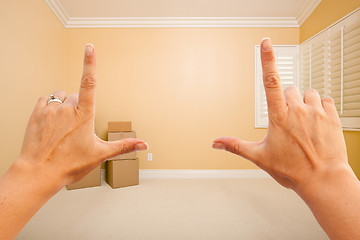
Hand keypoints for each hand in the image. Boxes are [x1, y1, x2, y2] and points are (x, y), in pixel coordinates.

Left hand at [16, 44, 147, 186]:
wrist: (39, 173)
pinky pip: (45, 100)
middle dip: (78, 107)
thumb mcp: (100, 155)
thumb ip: (124, 146)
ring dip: (63, 106)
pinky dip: (49, 108)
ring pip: (61, 97)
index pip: (90, 82)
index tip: (90, 47)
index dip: (90, 62)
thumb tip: (144, 145)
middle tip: (75, 129)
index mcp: (84, 114)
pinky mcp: (36, 113)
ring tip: (62, 126)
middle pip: (76, 96)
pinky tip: (51, 123)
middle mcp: (67, 108)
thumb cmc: (69, 165)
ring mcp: (50, 109)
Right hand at [212, 38, 350, 190]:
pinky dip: (320, 108)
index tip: (267, 42)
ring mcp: (317, 112)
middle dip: (287, 101)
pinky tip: (317, 123)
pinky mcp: (333, 116)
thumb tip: (215, 142)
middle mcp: (298, 110)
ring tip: (304, 123)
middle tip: (288, 122)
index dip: (267, 59)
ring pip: (308, 93)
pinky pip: (325, 100)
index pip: (270, 81)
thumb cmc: (292, 170)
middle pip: (290, 89)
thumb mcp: (259, 157)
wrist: (323, 181)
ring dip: (304, 103)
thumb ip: (235, 145)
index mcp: (278, 117)